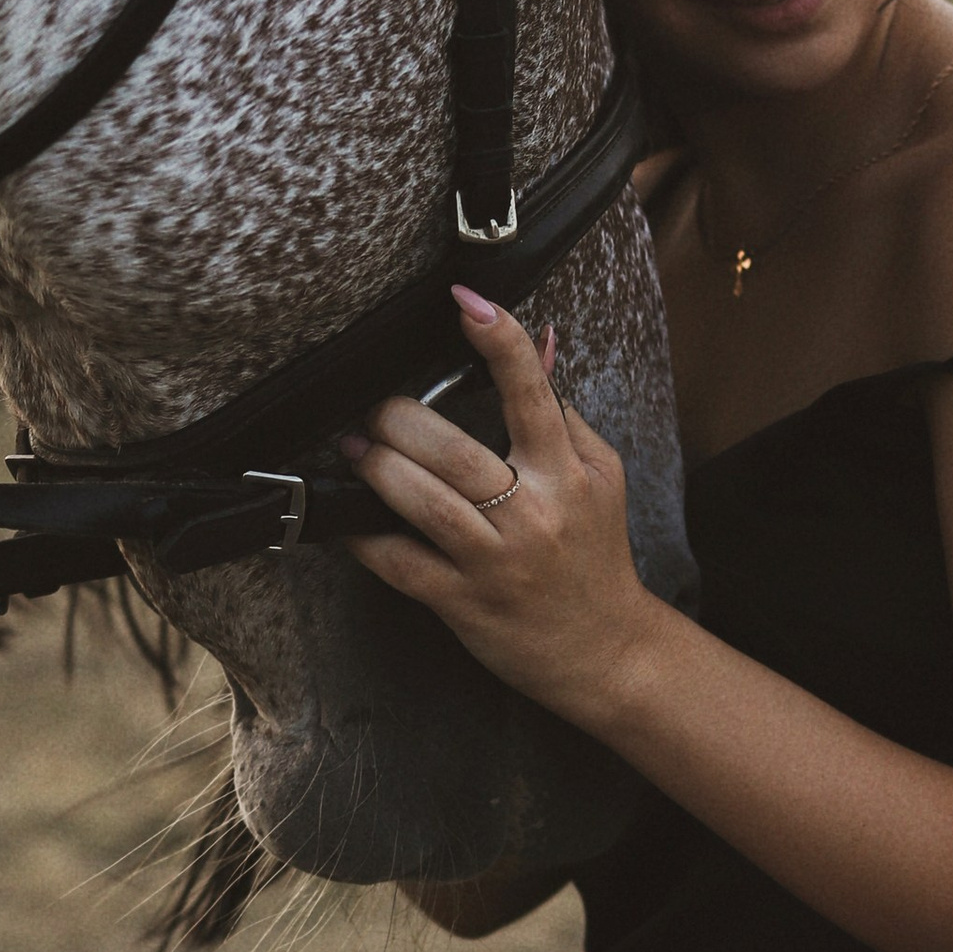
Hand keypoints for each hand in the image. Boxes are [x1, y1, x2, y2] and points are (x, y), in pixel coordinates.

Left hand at [342, 289, 675, 737]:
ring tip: (352, 447)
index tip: (465, 299)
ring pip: (423, 502)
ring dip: (377, 467)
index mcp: (568, 473)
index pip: (531, 394)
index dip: (499, 341)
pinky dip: (364, 538)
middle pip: (454, 450)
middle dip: (399, 419)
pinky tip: (344, 520)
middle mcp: (533, 512)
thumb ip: (562, 415)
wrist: (608, 651)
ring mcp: (496, 561)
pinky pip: (401, 564)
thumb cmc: (595, 556)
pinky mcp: (465, 603)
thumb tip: (540, 344)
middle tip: (374, 408)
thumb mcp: (600, 477)